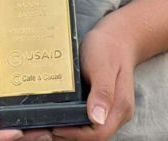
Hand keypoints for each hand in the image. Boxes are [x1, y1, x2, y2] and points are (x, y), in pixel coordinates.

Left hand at [51, 22, 136, 140]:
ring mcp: (113, 111)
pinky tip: (63, 115)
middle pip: (95, 136)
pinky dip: (77, 122)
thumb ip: (102, 91)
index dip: (75, 135)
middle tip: (47, 126)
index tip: (55, 127)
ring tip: (51, 122)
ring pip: (93, 132)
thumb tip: (97, 118)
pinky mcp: (107, 106)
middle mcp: (119, 113)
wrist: (117, 37)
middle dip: (71, 135)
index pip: (98, 133)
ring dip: (73, 131)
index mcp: (120, 105)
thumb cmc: (107, 47)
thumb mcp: (102, 65)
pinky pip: (91, 122)